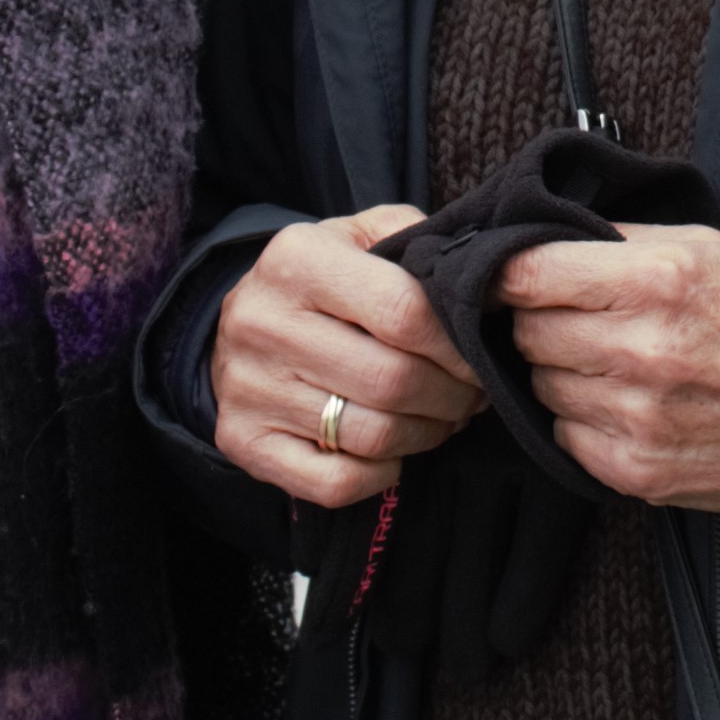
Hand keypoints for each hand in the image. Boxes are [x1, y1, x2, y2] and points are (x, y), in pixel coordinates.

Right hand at [213, 204, 481, 511]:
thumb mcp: (358, 236)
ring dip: (426, 435)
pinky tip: (393, 450)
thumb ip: (415, 241)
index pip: (404, 313)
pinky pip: (336, 483)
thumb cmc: (319, 283)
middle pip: (392, 381)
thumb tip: (480, 287)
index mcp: (298, 260)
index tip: (479, 358)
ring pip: (372, 436)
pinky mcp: (244, 440)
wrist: (238, 324)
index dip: (457, 346)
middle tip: (471, 396)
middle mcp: (264, 323)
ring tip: (442, 419)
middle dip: (451, 397)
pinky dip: (381, 475)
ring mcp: (248, 388)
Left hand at [507, 224, 719, 514]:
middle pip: (528, 331)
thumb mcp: (710, 249)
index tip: (512, 276)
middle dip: (544, 320)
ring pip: (540, 386)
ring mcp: (637, 417)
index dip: (509, 272)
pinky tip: (628, 404)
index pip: (527, 274)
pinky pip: (565, 436)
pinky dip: (583, 420)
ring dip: (564, 371)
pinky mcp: (638, 471)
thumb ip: (624, 242)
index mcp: (657, 281)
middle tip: (581, 318)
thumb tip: (547, 240)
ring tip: (614, 362)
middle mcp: (641, 349)